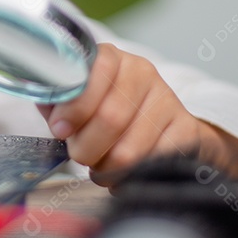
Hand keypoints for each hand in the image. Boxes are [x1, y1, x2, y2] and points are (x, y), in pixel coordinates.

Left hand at [38, 43, 237, 185]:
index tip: (60, 130)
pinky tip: (123, 174)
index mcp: (110, 57)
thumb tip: (52, 114)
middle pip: (111, 118)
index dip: (74, 107)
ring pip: (130, 149)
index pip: (94, 74)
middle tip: (80, 156)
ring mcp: (167, 99)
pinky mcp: (185, 128)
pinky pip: (154, 163)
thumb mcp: (74, 98)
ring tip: (99, 168)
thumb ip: (57, 99)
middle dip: (87, 147)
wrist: (157, 123)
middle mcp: (141, 72)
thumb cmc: (103, 110)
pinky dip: (130, 179)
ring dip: (106, 169)